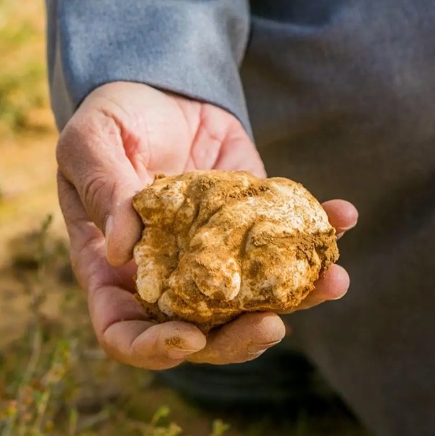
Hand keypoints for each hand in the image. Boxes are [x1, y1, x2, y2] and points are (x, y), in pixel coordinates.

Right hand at [56, 82, 357, 369]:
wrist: (163, 87)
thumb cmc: (113, 117)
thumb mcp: (91, 143)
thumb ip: (102, 191)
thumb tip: (122, 250)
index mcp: (114, 271)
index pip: (125, 332)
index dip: (153, 348)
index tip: (189, 337)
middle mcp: (169, 275)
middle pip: (200, 332)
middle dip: (238, 338)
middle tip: (272, 324)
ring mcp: (216, 254)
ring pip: (254, 298)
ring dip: (298, 297)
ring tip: (333, 281)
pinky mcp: (253, 224)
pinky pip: (286, 243)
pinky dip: (320, 235)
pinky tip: (343, 216)